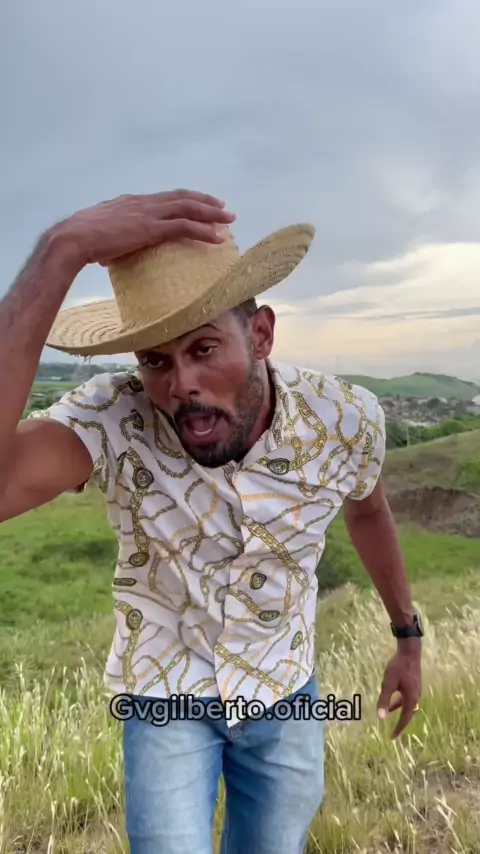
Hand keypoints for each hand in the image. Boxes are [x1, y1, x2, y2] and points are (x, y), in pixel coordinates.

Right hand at [48, 189, 235, 273]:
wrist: (74, 237)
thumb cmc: (82, 240)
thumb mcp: (101, 235)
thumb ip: (111, 239)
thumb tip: (107, 253)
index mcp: (133, 202)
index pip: (166, 197)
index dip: (186, 198)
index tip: (201, 202)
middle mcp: (144, 203)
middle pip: (182, 197)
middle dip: (206, 202)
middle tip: (223, 208)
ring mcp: (149, 214)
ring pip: (188, 208)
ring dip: (211, 214)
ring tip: (228, 220)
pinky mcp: (151, 229)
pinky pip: (184, 227)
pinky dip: (204, 231)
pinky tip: (217, 238)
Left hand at [377, 640, 421, 737]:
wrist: (409, 651)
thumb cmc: (398, 667)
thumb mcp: (388, 684)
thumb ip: (384, 700)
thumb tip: (381, 717)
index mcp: (411, 698)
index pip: (405, 718)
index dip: (398, 729)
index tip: (392, 737)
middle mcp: (416, 696)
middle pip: (409, 714)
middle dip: (401, 723)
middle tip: (393, 733)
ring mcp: (417, 690)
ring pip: (408, 706)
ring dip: (400, 711)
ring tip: (390, 714)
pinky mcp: (414, 684)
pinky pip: (408, 698)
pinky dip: (400, 702)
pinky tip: (393, 699)